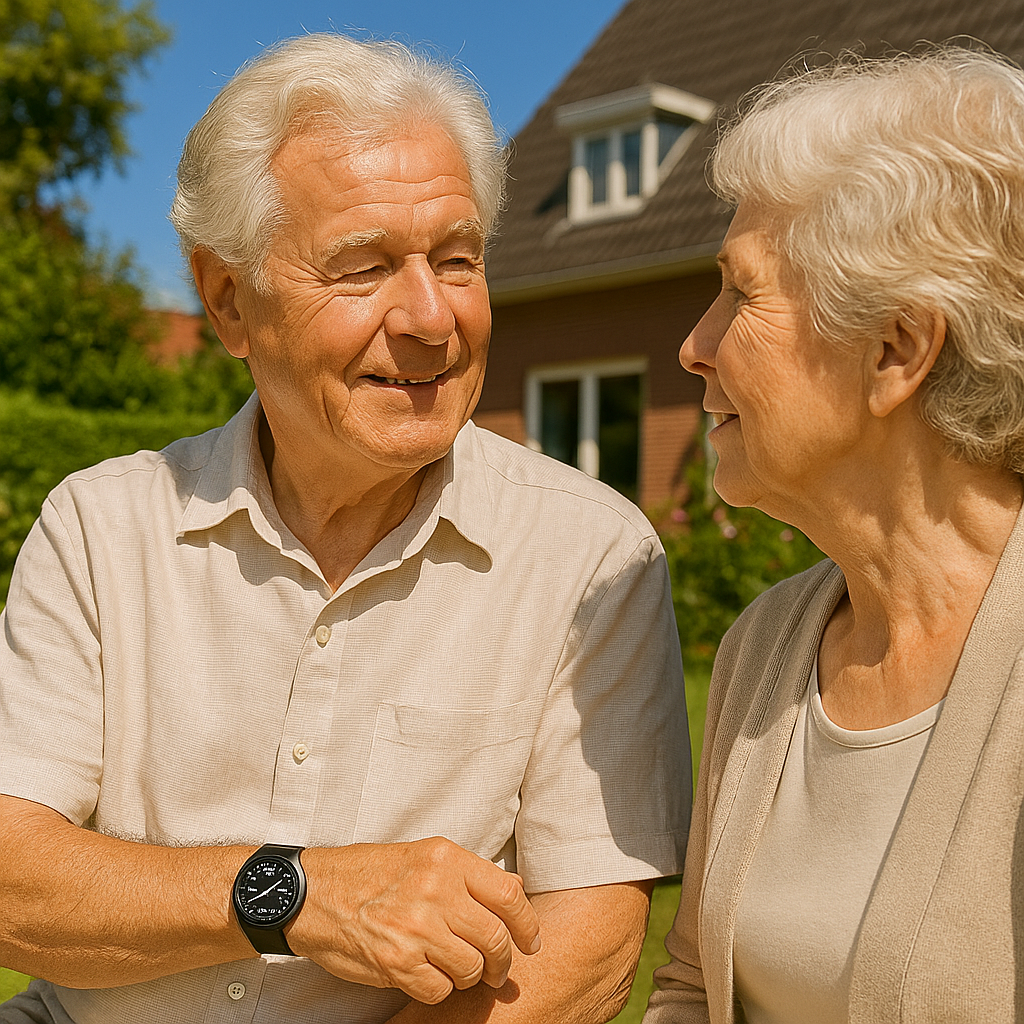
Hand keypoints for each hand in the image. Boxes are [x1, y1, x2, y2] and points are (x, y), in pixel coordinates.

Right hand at [285, 838, 540, 1003]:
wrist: (311, 893)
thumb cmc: (369, 873)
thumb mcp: (422, 855)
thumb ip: (467, 874)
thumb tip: (516, 892)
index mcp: (446, 858)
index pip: (509, 894)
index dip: (527, 924)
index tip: (529, 941)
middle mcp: (435, 890)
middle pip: (495, 937)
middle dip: (501, 961)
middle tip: (496, 969)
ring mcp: (416, 927)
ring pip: (471, 968)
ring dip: (468, 975)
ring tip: (455, 968)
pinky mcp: (396, 962)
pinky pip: (440, 989)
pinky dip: (438, 988)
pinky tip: (426, 974)